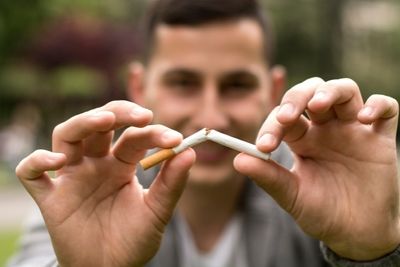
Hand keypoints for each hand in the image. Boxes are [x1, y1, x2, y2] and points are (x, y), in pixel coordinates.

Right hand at [15, 101, 195, 266]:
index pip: (134, 137)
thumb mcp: (157, 211)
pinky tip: (57, 161)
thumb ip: (172, 183)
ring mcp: (71, 177)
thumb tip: (190, 151)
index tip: (175, 139)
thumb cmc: (133, 239)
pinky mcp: (50, 197)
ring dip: (83, 122)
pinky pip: (31, 173)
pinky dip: (37, 161)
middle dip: (119, 112)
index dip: (153, 133)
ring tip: (105, 120)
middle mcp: (95, 164)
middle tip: (142, 115)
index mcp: (121, 165)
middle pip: (99, 124)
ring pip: (67, 136)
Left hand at [234, 78, 399, 260]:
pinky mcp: (381, 139)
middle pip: (311, 92)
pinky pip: (387, 109)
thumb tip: (238, 160)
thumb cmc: (321, 212)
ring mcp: (353, 130)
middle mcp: (325, 129)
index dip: (272, 125)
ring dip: (331, 91)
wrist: (355, 233)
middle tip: (287, 117)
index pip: (284, 117)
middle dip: (297, 97)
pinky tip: (365, 118)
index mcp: (301, 139)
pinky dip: (378, 105)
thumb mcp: (292, 196)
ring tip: (318, 105)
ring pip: (344, 90)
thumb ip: (268, 177)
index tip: (264, 146)